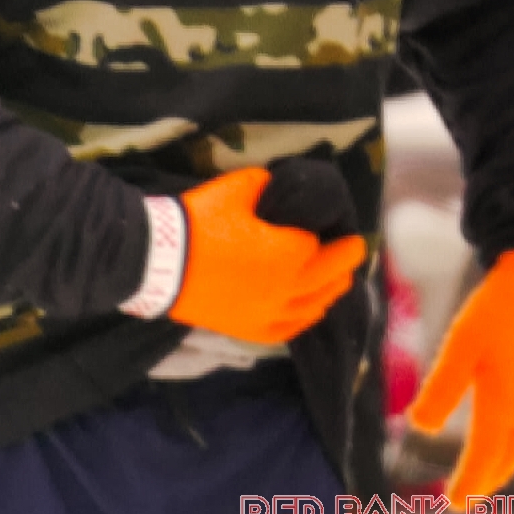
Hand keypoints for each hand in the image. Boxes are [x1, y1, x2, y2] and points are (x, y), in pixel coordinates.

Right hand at [166, 168, 368, 344]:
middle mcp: (288, 287)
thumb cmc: (196, 222)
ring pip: (314, 304)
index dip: (322, 231)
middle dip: (345, 259)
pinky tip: (311, 311)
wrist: (157, 261)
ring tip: (340, 280)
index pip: (317, 243)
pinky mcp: (250, 328)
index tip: (330, 224)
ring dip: (331, 290)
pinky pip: (289, 328)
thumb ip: (265, 185)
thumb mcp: (233, 189)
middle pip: (328, 275)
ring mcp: (270, 312)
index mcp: (289, 252)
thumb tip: (277, 185)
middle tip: (356, 248)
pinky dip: (305, 318)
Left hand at [407, 249, 513, 504]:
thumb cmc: (494, 315)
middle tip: (462, 500)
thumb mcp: (458, 349)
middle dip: (484, 481)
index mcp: (504, 405)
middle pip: (507, 459)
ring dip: (505, 467)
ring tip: (483, 477)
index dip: (468, 482)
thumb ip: (440, 390)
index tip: (452, 503)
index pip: (484, 457)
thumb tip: (419, 429)